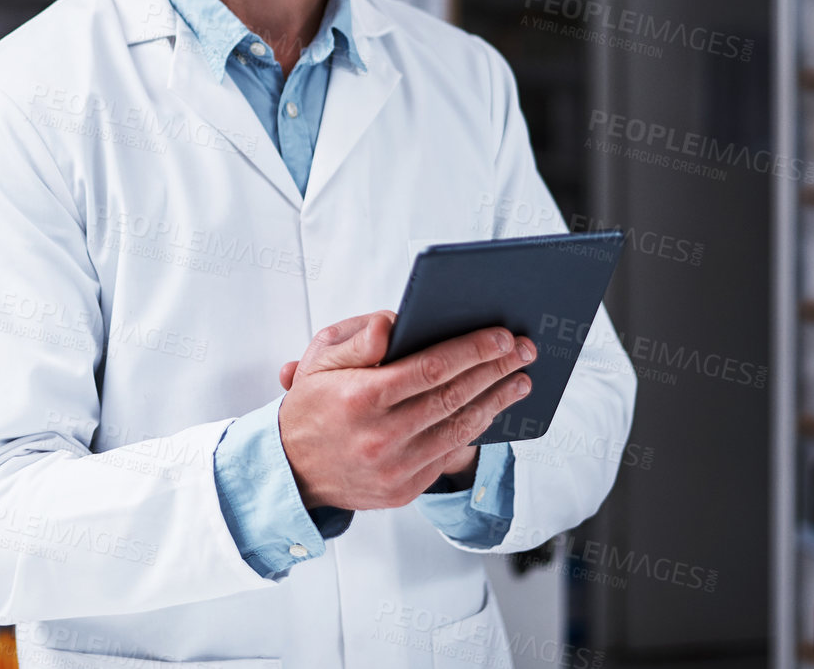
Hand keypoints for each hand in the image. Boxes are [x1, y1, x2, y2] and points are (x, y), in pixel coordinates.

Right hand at [275, 312, 533, 510]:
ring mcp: (394, 468)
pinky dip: (474, 429)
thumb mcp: (320, 360)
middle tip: (523, 350)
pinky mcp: (403, 491)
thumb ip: (359, 339)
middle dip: (495, 370)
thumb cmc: (311, 406)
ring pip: (459, 428)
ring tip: (519, 380)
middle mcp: (379, 436)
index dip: (472, 350)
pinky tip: (490, 409)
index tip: (502, 335)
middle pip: (453, 396)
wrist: (290, 470)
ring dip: (496, 401)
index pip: (431, 367)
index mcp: (360, 397)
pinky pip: (448, 455)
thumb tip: (396, 323)